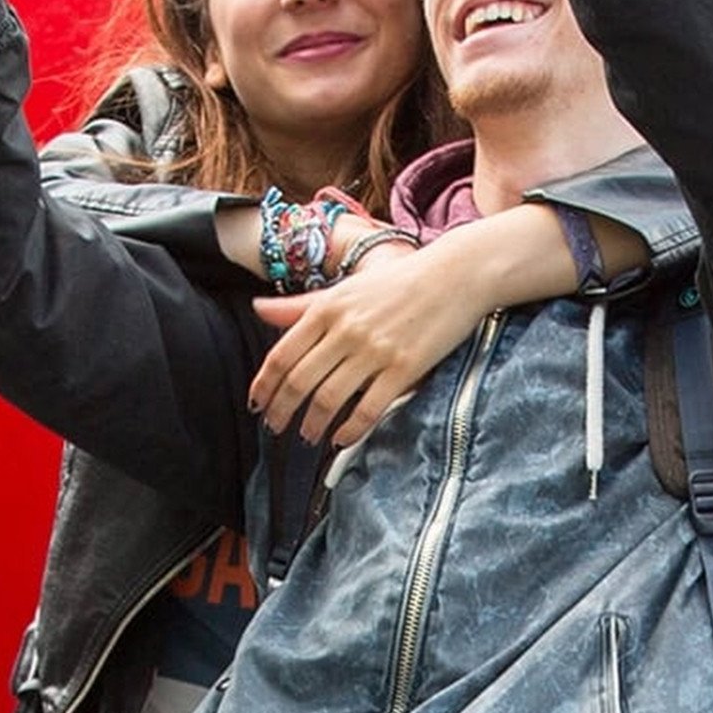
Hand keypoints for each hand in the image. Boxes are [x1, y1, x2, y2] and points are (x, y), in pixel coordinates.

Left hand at [250, 236, 485, 449]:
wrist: (456, 275)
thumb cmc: (399, 281)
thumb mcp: (345, 287)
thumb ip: (300, 305)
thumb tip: (257, 309)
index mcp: (327, 308)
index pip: (281, 355)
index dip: (264, 386)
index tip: (256, 405)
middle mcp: (346, 329)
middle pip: (299, 382)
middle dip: (281, 412)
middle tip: (275, 428)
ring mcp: (375, 350)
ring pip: (328, 399)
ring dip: (312, 425)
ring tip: (308, 435)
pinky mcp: (405, 368)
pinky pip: (368, 409)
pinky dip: (350, 430)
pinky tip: (342, 438)